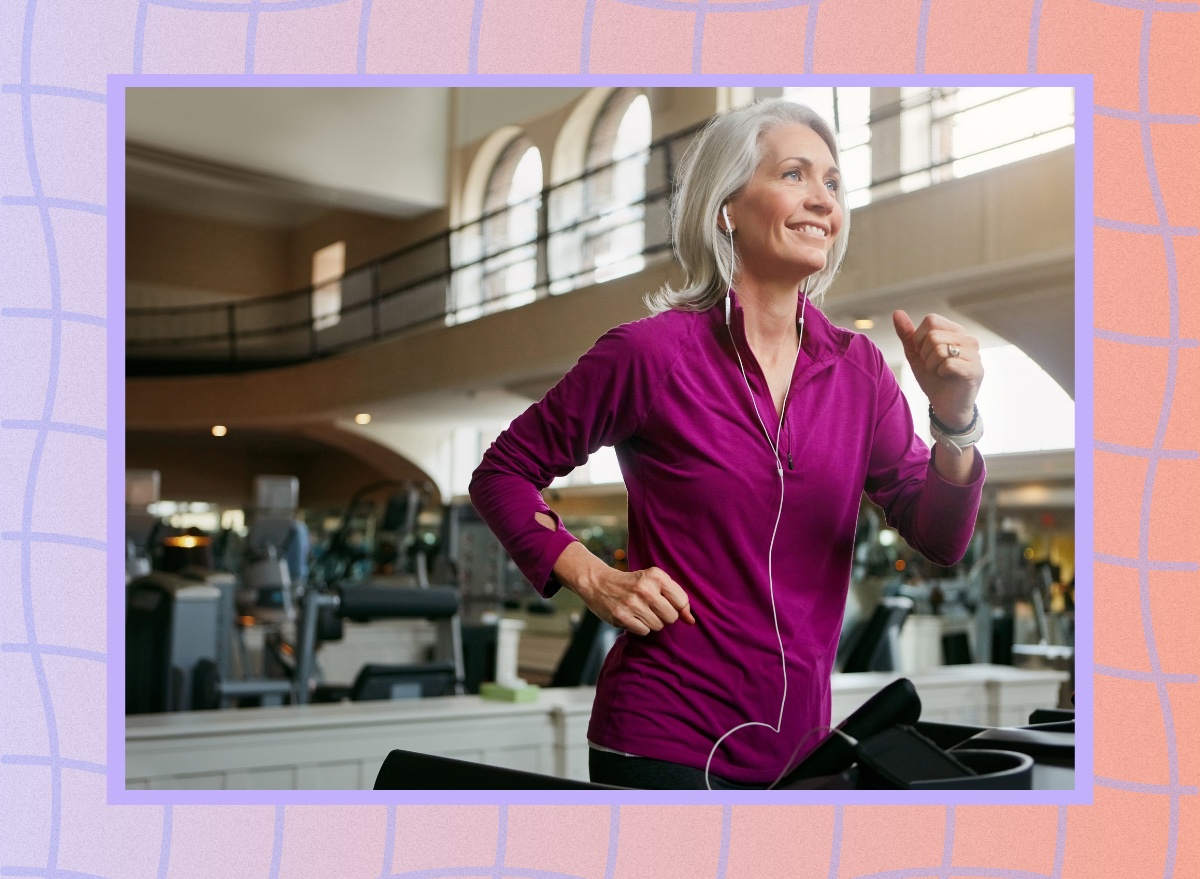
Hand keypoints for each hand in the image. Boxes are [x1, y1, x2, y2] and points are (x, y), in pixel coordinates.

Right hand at [552, 542, 695, 635]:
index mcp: (656, 576)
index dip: (677, 608)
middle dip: (664, 617)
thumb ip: (676, 599)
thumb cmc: (632, 584)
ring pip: (658, 626)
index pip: (682, 601)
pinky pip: (644, 631)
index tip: (666, 604)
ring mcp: (633, 603)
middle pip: (671, 617)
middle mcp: (646, 588)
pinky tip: (632, 617)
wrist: (598, 582)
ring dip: (651, 623)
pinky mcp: (622, 616)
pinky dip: (639, 628)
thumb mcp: (654, 582)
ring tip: (640, 612)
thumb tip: (691, 621)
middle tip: (651, 609)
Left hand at [892, 310, 982, 428]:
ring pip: (939, 349)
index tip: (924, 353)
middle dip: (925, 355)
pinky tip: (947, 378)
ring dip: (932, 365)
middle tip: (933, 366)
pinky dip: (940, 373)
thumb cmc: (933, 379)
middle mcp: (968, 339)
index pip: (931, 320)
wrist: (946, 406)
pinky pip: (948, 364)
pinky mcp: (975, 370)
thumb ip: (907, 334)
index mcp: (955, 331)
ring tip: (940, 372)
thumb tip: (897, 312)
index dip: (919, 338)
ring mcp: (975, 354)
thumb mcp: (916, 355)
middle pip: (933, 335)